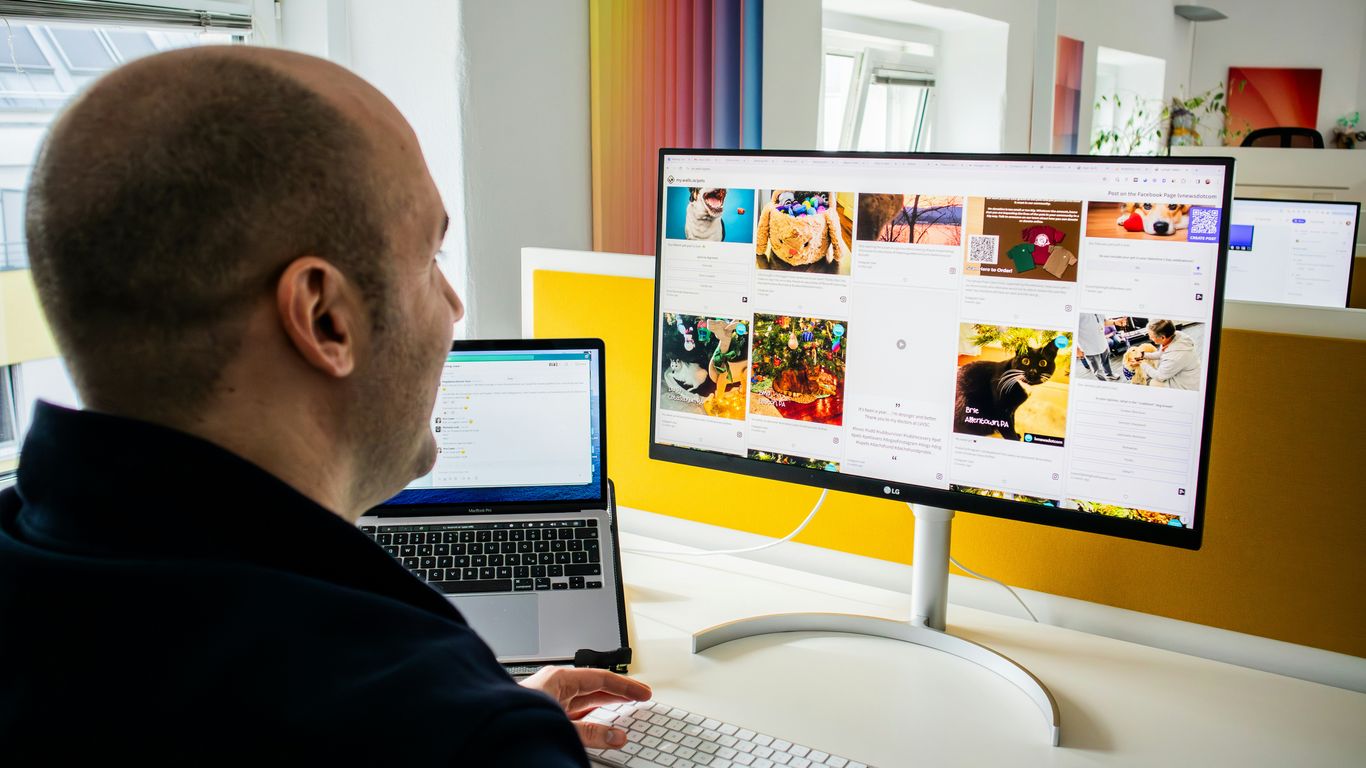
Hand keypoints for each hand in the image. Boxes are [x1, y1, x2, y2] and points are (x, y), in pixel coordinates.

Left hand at [520, 666, 652, 748]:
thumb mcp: (559, 724)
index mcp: (559, 678)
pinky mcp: (546, 713)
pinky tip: (600, 723)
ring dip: (606, 705)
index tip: (643, 692)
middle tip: (641, 697)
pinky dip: (592, 716)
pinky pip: (576, 712)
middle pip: (595, 687)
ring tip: (626, 708)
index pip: (601, 678)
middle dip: (619, 692)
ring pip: (586, 700)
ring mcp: (550, 699)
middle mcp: (555, 685)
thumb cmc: (512, 715)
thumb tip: (617, 735)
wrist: (484, 724)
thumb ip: (590, 732)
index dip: (625, 686)